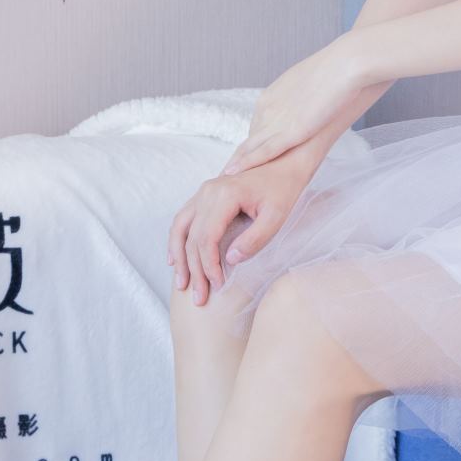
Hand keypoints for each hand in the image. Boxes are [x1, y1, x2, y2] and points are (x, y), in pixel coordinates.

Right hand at [168, 146, 319, 306]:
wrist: (284, 162)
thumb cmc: (283, 190)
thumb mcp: (277, 217)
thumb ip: (256, 239)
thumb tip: (231, 260)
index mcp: (224, 196)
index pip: (207, 238)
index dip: (209, 265)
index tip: (218, 286)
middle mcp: (208, 191)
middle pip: (192, 237)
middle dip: (194, 270)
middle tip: (200, 298)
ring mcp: (203, 191)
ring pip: (181, 228)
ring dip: (179, 257)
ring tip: (182, 284)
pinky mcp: (204, 194)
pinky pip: (183, 219)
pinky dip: (177, 240)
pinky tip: (175, 259)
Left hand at [222, 36, 363, 174]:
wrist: (345, 66)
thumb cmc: (336, 71)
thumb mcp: (310, 84)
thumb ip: (302, 99)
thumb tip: (308, 105)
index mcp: (272, 95)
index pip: (258, 125)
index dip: (253, 142)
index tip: (248, 154)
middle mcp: (268, 108)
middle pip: (250, 137)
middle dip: (242, 155)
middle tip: (230, 171)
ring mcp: (276, 120)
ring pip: (250, 146)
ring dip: (238, 162)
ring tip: (226, 178)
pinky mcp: (289, 132)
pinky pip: (263, 151)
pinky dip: (247, 163)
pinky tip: (234, 172)